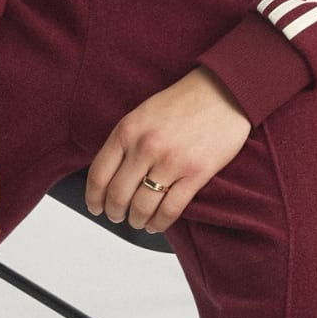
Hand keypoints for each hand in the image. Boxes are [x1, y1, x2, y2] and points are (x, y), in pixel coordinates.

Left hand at [86, 67, 251, 234]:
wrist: (223, 92)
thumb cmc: (183, 102)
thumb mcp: (142, 114)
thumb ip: (126, 140)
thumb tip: (111, 173)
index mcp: (127, 131)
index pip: (99, 174)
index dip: (93, 197)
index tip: (95, 207)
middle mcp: (145, 147)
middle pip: (118, 194)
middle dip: (114, 212)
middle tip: (116, 217)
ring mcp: (170, 162)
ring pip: (143, 206)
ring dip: (137, 220)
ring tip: (138, 222)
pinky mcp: (196, 173)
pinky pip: (171, 209)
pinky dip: (160, 222)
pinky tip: (156, 224)